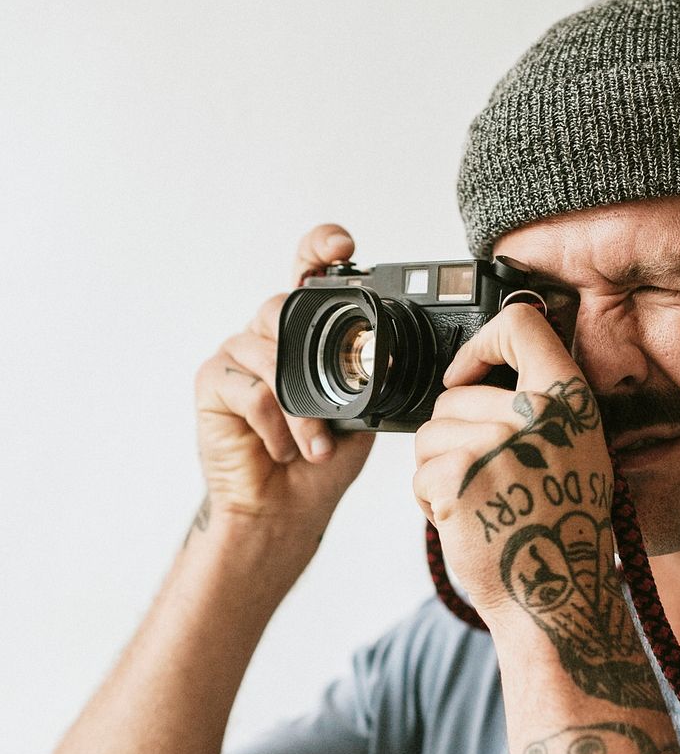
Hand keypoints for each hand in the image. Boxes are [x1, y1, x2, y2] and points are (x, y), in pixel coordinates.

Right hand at [194, 224, 373, 537]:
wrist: (286, 508)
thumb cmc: (322, 460)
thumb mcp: (359, 412)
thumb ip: (365, 376)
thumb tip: (393, 358)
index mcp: (303, 335)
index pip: (307, 275)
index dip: (319, 248)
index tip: (343, 245)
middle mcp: (267, 335)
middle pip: (283, 307)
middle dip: (310, 349)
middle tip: (336, 396)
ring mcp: (236, 355)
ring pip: (271, 354)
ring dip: (301, 410)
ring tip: (314, 447)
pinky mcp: (212, 382)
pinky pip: (252, 390)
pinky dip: (276, 426)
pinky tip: (281, 449)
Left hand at [413, 304, 614, 627]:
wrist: (556, 599)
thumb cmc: (558, 527)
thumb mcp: (575, 450)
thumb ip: (541, 404)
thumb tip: (481, 369)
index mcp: (569, 400)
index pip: (520, 324)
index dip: (482, 345)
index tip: (467, 375)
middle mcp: (536, 415)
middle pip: (452, 393)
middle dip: (451, 436)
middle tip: (486, 477)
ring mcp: (496, 444)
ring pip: (428, 433)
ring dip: (438, 470)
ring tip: (478, 502)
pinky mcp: (458, 476)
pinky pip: (418, 472)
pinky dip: (431, 501)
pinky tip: (466, 521)